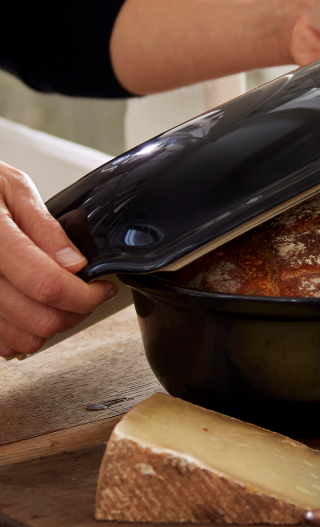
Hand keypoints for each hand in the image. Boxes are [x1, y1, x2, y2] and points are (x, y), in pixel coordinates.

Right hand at [0, 162, 115, 356]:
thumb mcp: (10, 187)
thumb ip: (44, 227)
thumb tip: (75, 263)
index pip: (47, 285)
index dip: (85, 294)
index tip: (101, 287)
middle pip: (38, 318)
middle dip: (75, 311)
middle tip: (86, 294)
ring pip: (21, 339)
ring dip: (50, 326)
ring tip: (60, 299)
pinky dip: (21, 333)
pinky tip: (29, 308)